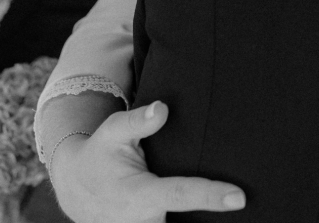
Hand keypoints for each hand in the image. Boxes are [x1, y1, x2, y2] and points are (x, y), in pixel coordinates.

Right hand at [51, 101, 245, 222]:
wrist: (75, 189)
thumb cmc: (100, 155)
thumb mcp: (111, 133)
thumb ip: (137, 121)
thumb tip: (163, 108)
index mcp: (138, 194)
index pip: (179, 194)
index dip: (210, 196)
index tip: (238, 198)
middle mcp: (142, 221)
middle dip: (210, 216)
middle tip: (243, 201)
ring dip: (202, 222)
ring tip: (235, 209)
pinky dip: (194, 222)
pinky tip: (213, 213)